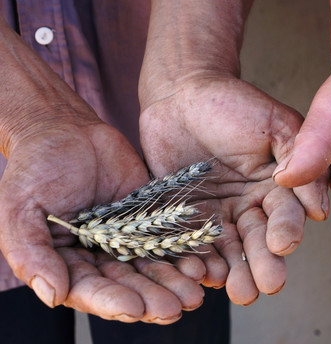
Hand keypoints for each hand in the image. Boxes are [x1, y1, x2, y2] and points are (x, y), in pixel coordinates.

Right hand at [0, 121, 204, 322]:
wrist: (66, 130)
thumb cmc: (35, 168)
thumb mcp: (21, 208)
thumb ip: (31, 252)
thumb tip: (53, 295)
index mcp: (65, 263)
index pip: (90, 290)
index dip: (112, 301)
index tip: (135, 309)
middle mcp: (98, 257)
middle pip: (128, 285)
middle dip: (152, 298)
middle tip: (175, 308)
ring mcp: (126, 239)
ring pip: (152, 267)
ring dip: (173, 283)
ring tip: (194, 294)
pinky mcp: (148, 219)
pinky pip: (168, 239)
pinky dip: (183, 254)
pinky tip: (201, 265)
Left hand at [139, 74, 328, 304]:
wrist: (182, 93)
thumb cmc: (233, 103)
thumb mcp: (276, 126)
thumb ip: (299, 161)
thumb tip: (318, 210)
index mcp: (277, 187)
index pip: (285, 215)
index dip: (286, 230)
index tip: (283, 245)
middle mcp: (250, 206)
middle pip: (258, 241)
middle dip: (262, 264)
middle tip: (265, 285)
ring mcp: (218, 215)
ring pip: (228, 250)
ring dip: (234, 272)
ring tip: (237, 292)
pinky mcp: (186, 219)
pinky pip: (192, 245)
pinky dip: (197, 262)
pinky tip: (201, 276)